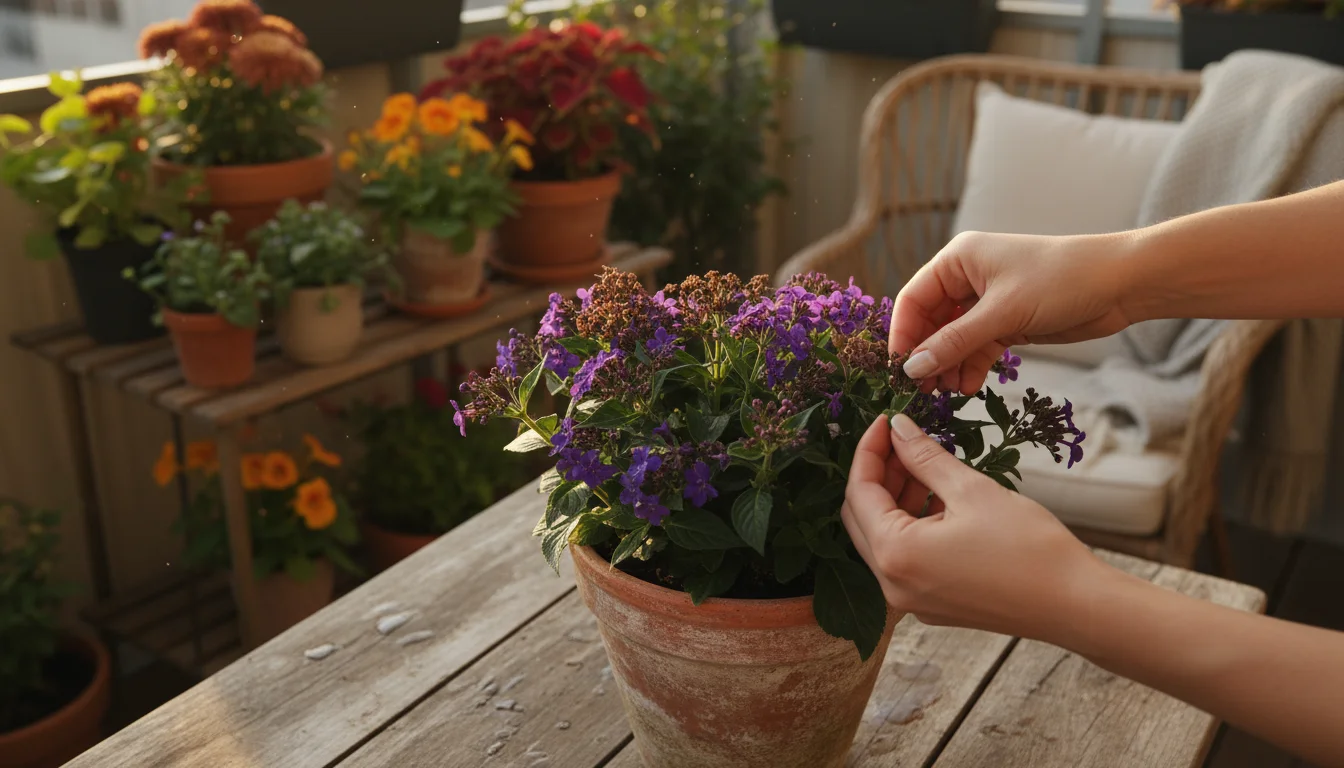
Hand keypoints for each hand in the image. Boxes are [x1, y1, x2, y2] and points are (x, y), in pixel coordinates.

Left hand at [841, 414, 1108, 640]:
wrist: (1076, 605)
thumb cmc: (1029, 548)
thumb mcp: (971, 490)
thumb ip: (925, 457)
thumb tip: (898, 427)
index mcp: (895, 555)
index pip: (859, 492)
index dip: (869, 450)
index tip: (886, 420)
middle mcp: (892, 585)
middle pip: (861, 517)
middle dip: (878, 473)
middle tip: (902, 439)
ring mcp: (910, 600)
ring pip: (882, 538)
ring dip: (894, 498)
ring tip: (923, 463)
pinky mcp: (932, 604)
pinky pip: (905, 558)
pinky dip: (911, 524)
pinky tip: (937, 498)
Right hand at [892, 231, 1134, 393]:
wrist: (1121, 283)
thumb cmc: (1060, 280)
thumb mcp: (1003, 312)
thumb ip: (955, 342)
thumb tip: (912, 368)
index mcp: (958, 260)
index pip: (913, 299)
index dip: (902, 335)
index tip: (897, 370)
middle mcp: (967, 278)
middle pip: (930, 322)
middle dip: (926, 355)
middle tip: (920, 390)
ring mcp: (986, 301)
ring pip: (952, 339)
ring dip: (948, 365)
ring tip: (947, 393)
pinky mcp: (1007, 321)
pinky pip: (976, 347)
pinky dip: (971, 367)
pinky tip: (969, 387)